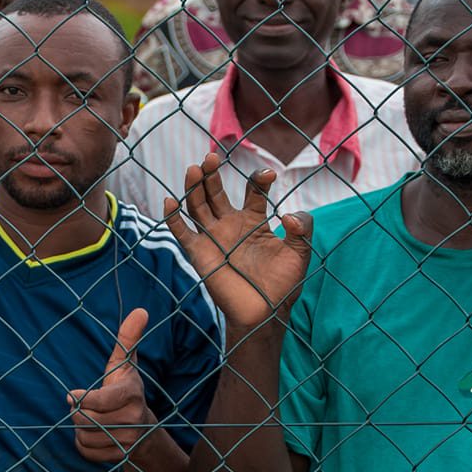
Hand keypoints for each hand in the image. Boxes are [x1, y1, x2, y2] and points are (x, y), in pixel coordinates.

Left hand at [69, 308, 157, 463]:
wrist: (144, 428)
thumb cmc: (126, 389)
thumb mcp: (126, 364)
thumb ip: (128, 339)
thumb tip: (140, 310)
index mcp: (132, 394)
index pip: (100, 401)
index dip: (82, 399)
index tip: (71, 396)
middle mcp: (133, 420)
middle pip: (86, 419)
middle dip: (79, 412)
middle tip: (84, 406)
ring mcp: (128, 441)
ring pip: (85, 437)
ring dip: (80, 429)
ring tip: (92, 420)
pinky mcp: (120, 457)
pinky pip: (87, 452)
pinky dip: (83, 444)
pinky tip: (93, 435)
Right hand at [163, 156, 312, 329]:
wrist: (265, 313)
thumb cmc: (283, 284)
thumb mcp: (300, 253)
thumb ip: (302, 230)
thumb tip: (289, 216)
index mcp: (254, 221)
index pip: (252, 191)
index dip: (258, 180)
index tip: (268, 175)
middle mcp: (231, 225)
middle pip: (216, 192)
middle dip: (212, 174)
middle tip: (211, 157)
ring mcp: (213, 238)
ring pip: (197, 206)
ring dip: (194, 187)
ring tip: (194, 168)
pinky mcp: (200, 254)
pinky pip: (182, 233)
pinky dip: (173, 218)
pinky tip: (169, 200)